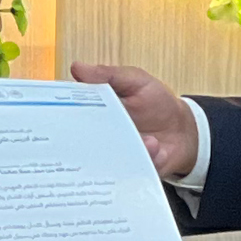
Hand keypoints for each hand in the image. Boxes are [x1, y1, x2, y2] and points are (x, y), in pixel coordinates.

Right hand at [69, 61, 196, 181]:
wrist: (182, 131)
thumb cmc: (156, 102)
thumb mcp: (135, 80)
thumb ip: (109, 75)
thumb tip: (77, 68)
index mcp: (95, 112)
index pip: (68, 113)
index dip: (60, 112)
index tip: (57, 109)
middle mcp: (98, 137)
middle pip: (78, 141)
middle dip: (83, 138)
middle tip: (101, 128)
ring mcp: (113, 156)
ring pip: (103, 160)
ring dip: (121, 149)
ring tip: (145, 138)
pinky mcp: (129, 171)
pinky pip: (128, 172)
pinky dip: (142, 158)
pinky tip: (155, 146)